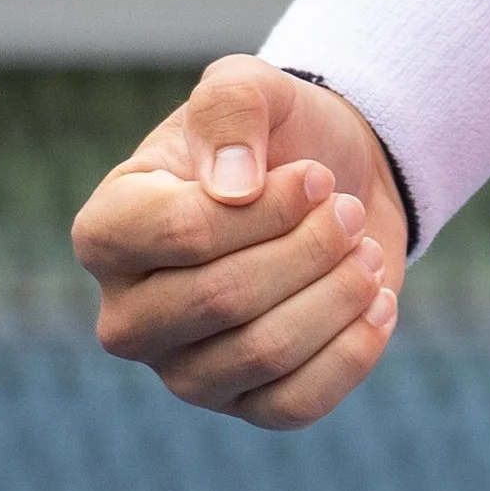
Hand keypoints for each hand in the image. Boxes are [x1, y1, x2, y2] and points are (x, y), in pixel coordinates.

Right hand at [72, 53, 408, 428]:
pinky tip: (379, 301)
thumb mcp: (250, 85)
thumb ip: (231, 106)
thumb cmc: (273, 134)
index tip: (316, 176)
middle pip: (222, 299)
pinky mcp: (243, 402)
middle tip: (346, 210)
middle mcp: (129, 312)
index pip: (181, 234)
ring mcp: (181, 368)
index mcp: (110, 231)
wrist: (331, 183)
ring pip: (262, 354)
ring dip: (337, 292)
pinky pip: (294, 405)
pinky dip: (353, 350)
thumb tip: (231, 189)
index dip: (268, 207)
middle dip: (309, 247)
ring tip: (364, 249)